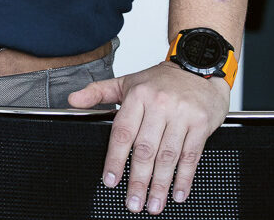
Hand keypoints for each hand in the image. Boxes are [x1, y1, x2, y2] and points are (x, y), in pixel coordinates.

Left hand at [68, 62, 229, 213]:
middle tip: (133, 203)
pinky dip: (184, 177)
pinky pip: (192, 155)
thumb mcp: (127, 81)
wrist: (199, 68)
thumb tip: (72, 101)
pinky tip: (178, 193)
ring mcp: (182, 115)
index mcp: (138, 96)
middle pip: (145, 149)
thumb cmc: (162, 80)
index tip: (110, 180)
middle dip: (138, 180)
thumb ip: (97, 92)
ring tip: (152, 205)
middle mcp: (159, 105)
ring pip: (168, 156)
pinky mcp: (201, 123)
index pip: (122, 132)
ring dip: (160, 185)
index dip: (115, 159)